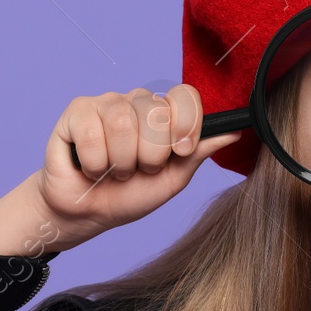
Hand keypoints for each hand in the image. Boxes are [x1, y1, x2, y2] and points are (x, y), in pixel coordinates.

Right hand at [35, 85, 243, 242]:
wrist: (87, 213)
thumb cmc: (128, 195)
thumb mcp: (172, 179)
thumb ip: (198, 153)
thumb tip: (232, 132)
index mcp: (163, 113)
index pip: (184, 97)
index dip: (186, 126)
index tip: (180, 151)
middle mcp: (136, 101)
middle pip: (157, 112)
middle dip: (151, 155)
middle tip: (139, 169)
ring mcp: (106, 102)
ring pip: (123, 123)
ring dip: (120, 162)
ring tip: (114, 172)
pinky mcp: (77, 111)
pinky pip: (92, 132)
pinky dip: (94, 162)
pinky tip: (90, 167)